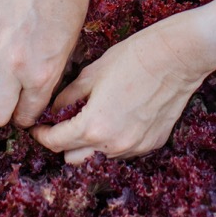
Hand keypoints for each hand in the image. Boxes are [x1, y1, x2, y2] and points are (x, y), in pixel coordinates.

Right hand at [0, 0, 98, 129]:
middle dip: (0, 110)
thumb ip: (47, 77)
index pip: (24, 116)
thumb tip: (30, 99)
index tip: (22, 109)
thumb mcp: (68, 48)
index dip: (24, 115)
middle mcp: (15, 67)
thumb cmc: (68, 6)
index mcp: (43, 75)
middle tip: (5, 98)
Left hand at [32, 13, 209, 163]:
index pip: (55, 142)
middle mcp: (112, 144)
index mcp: (92, 126)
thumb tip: (55, 110)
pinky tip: (120, 117)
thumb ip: (69, 96)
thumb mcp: (92, 73)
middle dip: (64, 143)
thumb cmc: (133, 58)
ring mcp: (135, 147)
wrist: (176, 57)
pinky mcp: (153, 143)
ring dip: (92, 144)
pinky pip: (124, 150)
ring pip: (100, 157)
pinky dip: (116, 140)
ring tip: (95, 118)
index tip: (38, 127)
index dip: (42, 135)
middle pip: (73, 159)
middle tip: (64, 124)